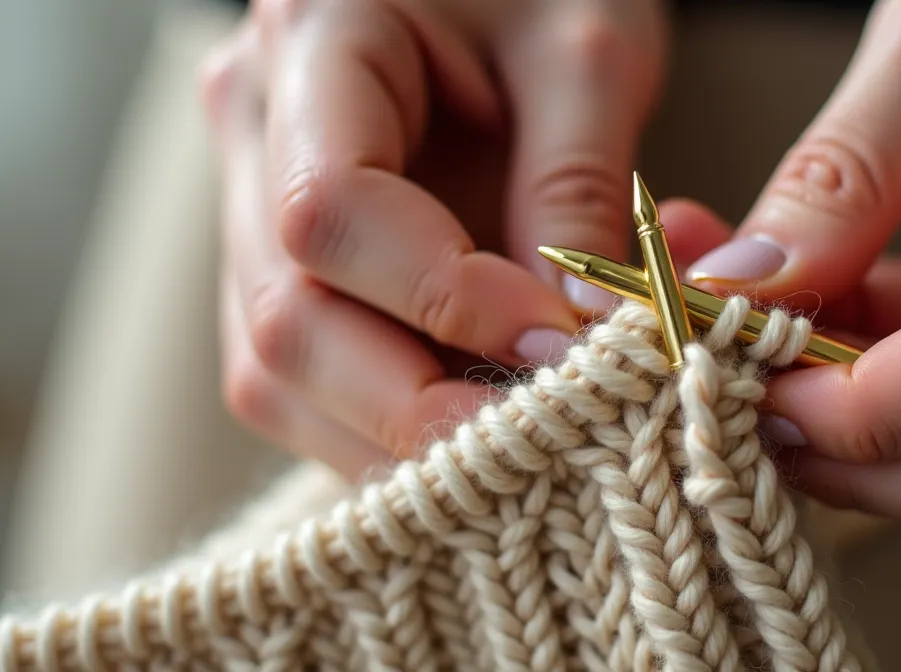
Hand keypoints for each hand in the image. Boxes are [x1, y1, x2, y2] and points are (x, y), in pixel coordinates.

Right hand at [200, 0, 664, 476]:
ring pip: (276, 372)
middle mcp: (253, 128)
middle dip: (417, 405)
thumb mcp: (589, 49)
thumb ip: (575, 186)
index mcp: (312, 38)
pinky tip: (477, 430)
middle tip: (544, 440)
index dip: (443, 301)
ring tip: (521, 448)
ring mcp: (251, 201)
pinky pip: (304, 377)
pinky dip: (388, 428)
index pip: (329, 211)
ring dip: (399, 440)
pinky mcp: (284, 260)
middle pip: (284, 320)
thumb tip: (575, 340)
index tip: (560, 341)